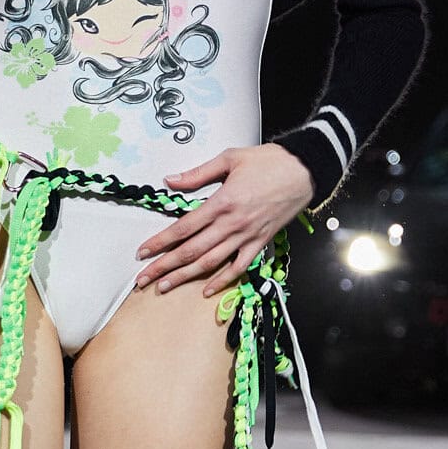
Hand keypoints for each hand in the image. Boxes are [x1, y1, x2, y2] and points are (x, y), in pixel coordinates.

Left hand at [135, 143, 315, 296]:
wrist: (304, 170)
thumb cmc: (267, 161)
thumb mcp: (229, 158)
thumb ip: (198, 173)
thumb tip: (170, 181)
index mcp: (222, 202)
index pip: (184, 228)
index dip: (161, 242)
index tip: (142, 252)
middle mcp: (232, 224)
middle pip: (192, 251)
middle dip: (165, 266)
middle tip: (143, 279)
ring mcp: (247, 236)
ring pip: (211, 262)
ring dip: (186, 277)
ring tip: (165, 287)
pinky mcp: (261, 242)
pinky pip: (239, 267)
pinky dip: (223, 280)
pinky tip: (207, 290)